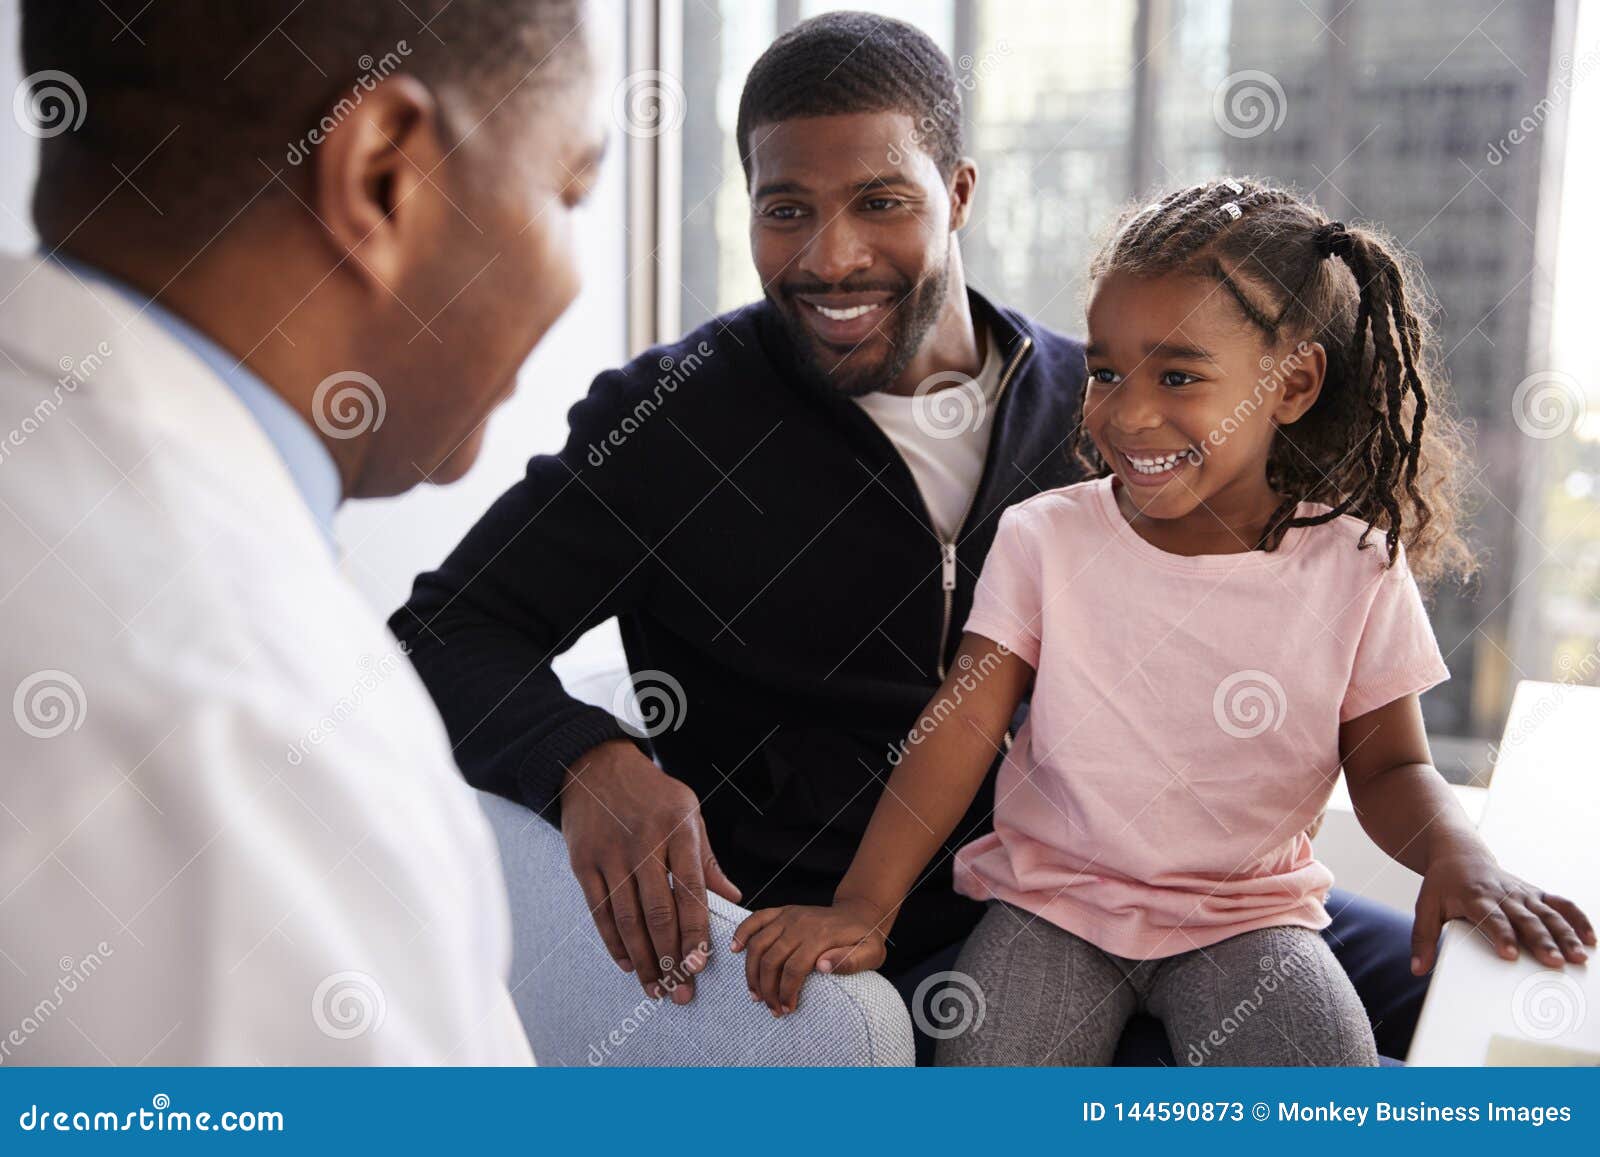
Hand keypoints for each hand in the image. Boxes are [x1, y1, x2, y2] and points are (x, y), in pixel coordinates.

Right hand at [561, 740, 740, 1002]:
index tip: (700, 965)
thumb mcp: (689, 813)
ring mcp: (611, 854)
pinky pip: (600, 911)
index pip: (690, 891)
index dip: (695, 932)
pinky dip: (613, 942)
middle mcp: (644, 844)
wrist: (595, 766)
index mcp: (678, 831)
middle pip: (657, 912)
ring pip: (628, 918)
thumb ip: (708, 860)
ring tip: (656, 988)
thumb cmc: (651, 793)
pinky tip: (628, 963)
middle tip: (681, 992)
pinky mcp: (584, 862)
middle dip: (671, 958)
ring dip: (643, 960)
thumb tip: (733, 899)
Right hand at [730, 897, 888, 1015]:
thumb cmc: (865, 939)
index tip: (787, 1009)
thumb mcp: (870, 954)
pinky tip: (735, 950)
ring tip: (755, 994)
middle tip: (771, 1008)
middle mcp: (800, 923)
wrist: (860, 914)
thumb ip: (850, 961)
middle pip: (772, 959)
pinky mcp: (782, 912)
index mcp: (820, 936)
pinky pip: (756, 918)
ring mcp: (789, 916)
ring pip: (759, 943)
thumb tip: (822, 967)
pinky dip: (742, 933)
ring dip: (752, 971)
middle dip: (767, 988)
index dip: (786, 992)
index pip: (794, 968)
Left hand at [1411, 845, 1594, 973]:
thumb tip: (1417, 968)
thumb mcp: (1425, 906)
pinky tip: (1591, 938)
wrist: (1458, 853)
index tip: (1510, 955)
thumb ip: (1423, 938)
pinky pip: (1560, 903)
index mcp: (1475, 897)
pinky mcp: (1535, 893)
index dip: (1501, 935)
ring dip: (1565, 934)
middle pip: (1525, 919)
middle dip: (1541, 941)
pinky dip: (1577, 918)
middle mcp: (1502, 894)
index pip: (1491, 918)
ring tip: (1578, 957)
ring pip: (1548, 913)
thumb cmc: (1443, 884)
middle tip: (1555, 962)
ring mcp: (1522, 893)